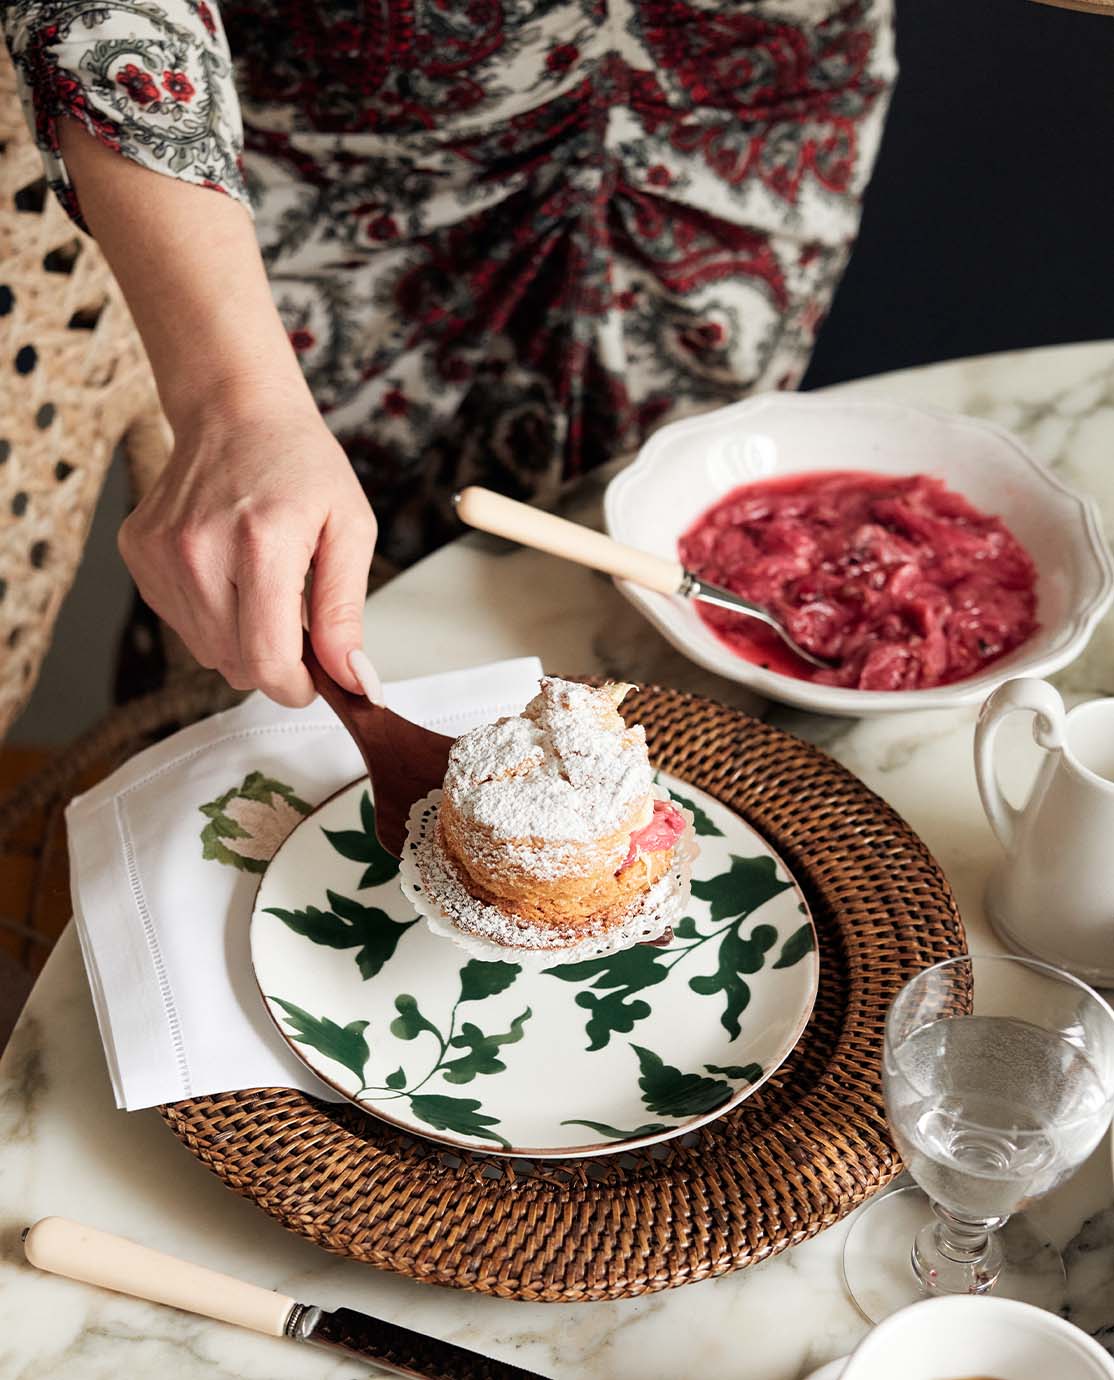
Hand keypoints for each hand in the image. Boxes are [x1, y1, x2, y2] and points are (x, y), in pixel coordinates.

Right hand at [119, 390, 375, 706]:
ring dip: (242, 638)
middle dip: (275, 661)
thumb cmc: (300, 465)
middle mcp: (198, 549)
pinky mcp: (138, 553)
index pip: (266, 660)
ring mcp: (160, 552)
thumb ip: (346, 611)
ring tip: (263, 585)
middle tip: (298, 619)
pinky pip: (181, 623)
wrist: (236, 410)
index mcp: (260, 543)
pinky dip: (212, 615)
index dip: (295, 687)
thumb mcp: (350, 530)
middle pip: (236, 664)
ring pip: (207, 651)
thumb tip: (350, 677)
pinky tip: (230, 572)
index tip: (315, 681)